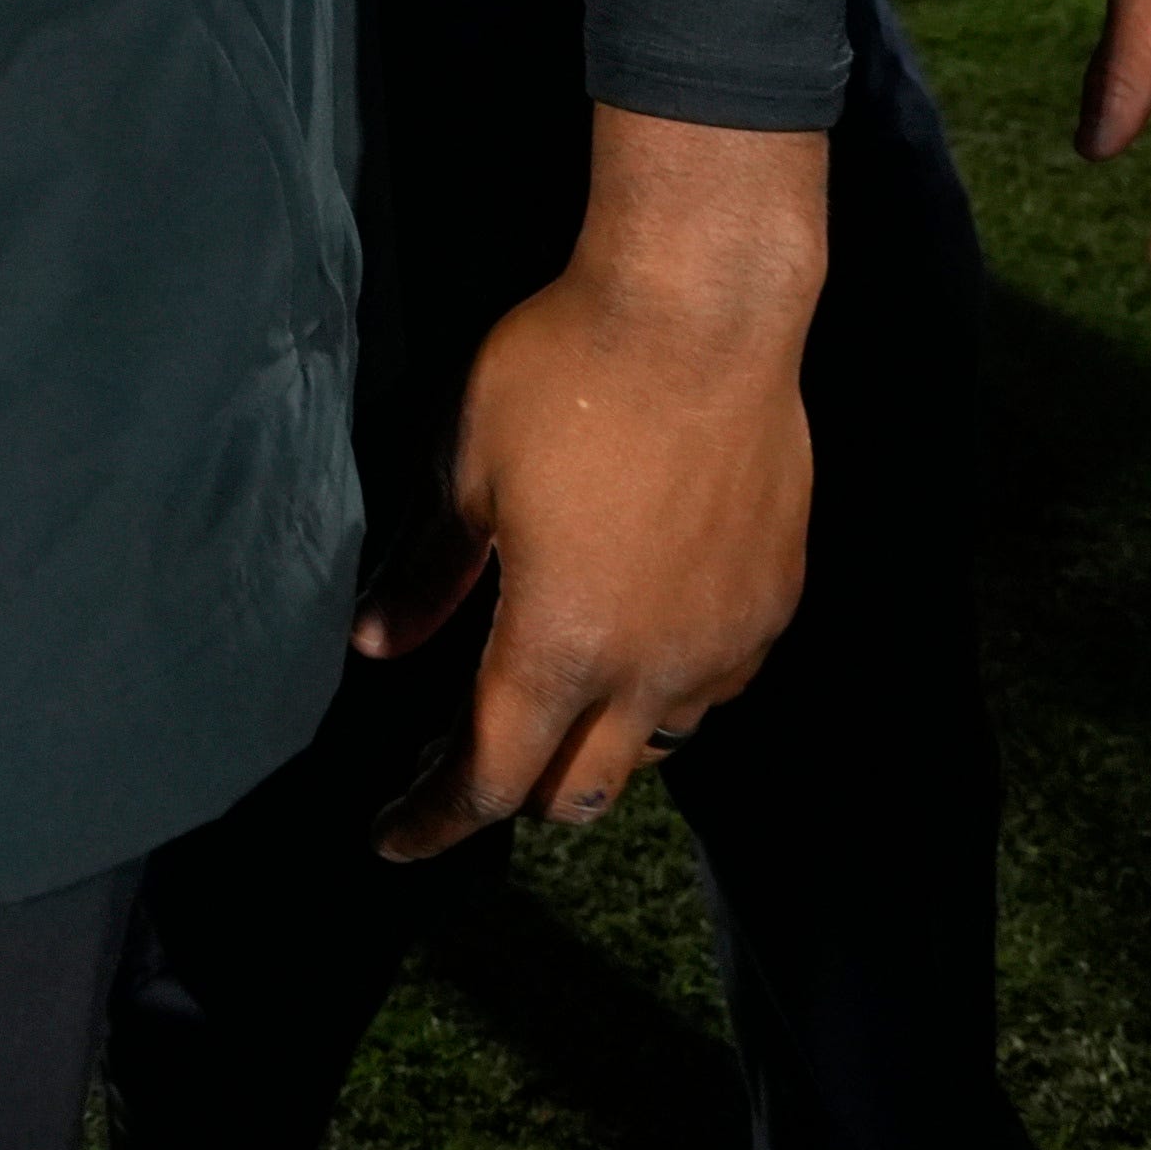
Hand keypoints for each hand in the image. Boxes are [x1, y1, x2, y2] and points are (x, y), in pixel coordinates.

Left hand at [366, 115, 817, 857]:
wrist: (702, 310)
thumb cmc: (565, 374)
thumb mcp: (462, 467)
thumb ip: (428, 571)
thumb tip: (376, 644)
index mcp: (559, 646)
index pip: (489, 778)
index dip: (432, 820)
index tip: (389, 838)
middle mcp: (651, 669)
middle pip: (579, 792)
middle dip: (515, 797)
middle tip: (462, 766)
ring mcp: (724, 641)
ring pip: (656, 747)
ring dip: (597, 748)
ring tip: (555, 708)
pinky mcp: (774, 600)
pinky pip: (715, 685)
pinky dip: (665, 694)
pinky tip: (640, 648)